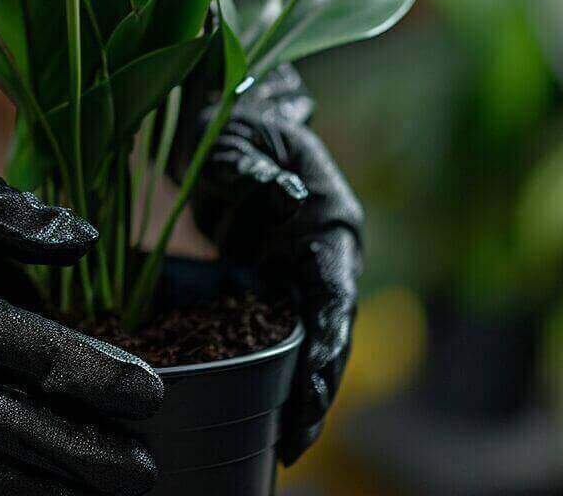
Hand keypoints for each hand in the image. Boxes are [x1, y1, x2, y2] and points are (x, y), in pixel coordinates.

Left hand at [190, 65, 361, 463]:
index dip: (328, 340)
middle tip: (296, 439)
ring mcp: (301, 271)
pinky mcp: (274, 281)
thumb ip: (257, 172)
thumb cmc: (237, 125)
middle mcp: (325, 253)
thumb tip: (287, 201)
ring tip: (287, 443)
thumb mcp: (241, 141)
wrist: (227, 118)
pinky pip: (280, 333)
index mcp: (330, 221)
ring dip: (302, 391)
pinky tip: (265, 413)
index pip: (335, 289)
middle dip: (318, 387)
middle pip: (330, 331)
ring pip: (310, 342)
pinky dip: (276, 372)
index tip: (314, 383)